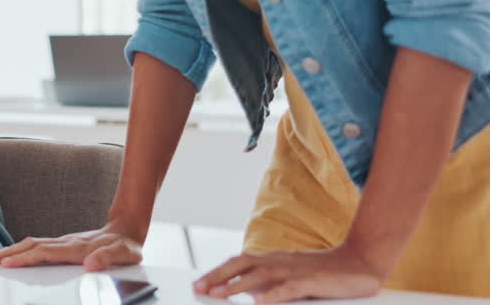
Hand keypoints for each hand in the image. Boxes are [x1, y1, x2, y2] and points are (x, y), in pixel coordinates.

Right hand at [0, 223, 143, 269]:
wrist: (127, 228)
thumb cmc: (125, 244)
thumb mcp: (124, 253)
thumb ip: (107, 257)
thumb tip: (89, 264)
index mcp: (77, 247)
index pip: (45, 253)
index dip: (26, 258)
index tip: (8, 264)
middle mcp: (66, 242)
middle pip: (31, 246)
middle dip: (9, 253)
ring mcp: (63, 241)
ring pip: (31, 244)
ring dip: (11, 251)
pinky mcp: (62, 244)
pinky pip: (37, 246)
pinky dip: (21, 250)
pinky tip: (14, 255)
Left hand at [193, 245, 385, 302]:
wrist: (361, 261)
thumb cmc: (325, 272)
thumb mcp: (293, 277)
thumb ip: (272, 285)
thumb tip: (250, 297)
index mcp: (274, 259)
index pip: (239, 262)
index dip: (217, 272)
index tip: (199, 283)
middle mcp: (280, 261)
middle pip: (242, 265)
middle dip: (218, 276)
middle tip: (198, 288)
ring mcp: (295, 269)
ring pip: (260, 276)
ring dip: (237, 286)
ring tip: (218, 295)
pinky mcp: (312, 281)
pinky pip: (289, 288)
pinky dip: (272, 295)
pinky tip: (259, 303)